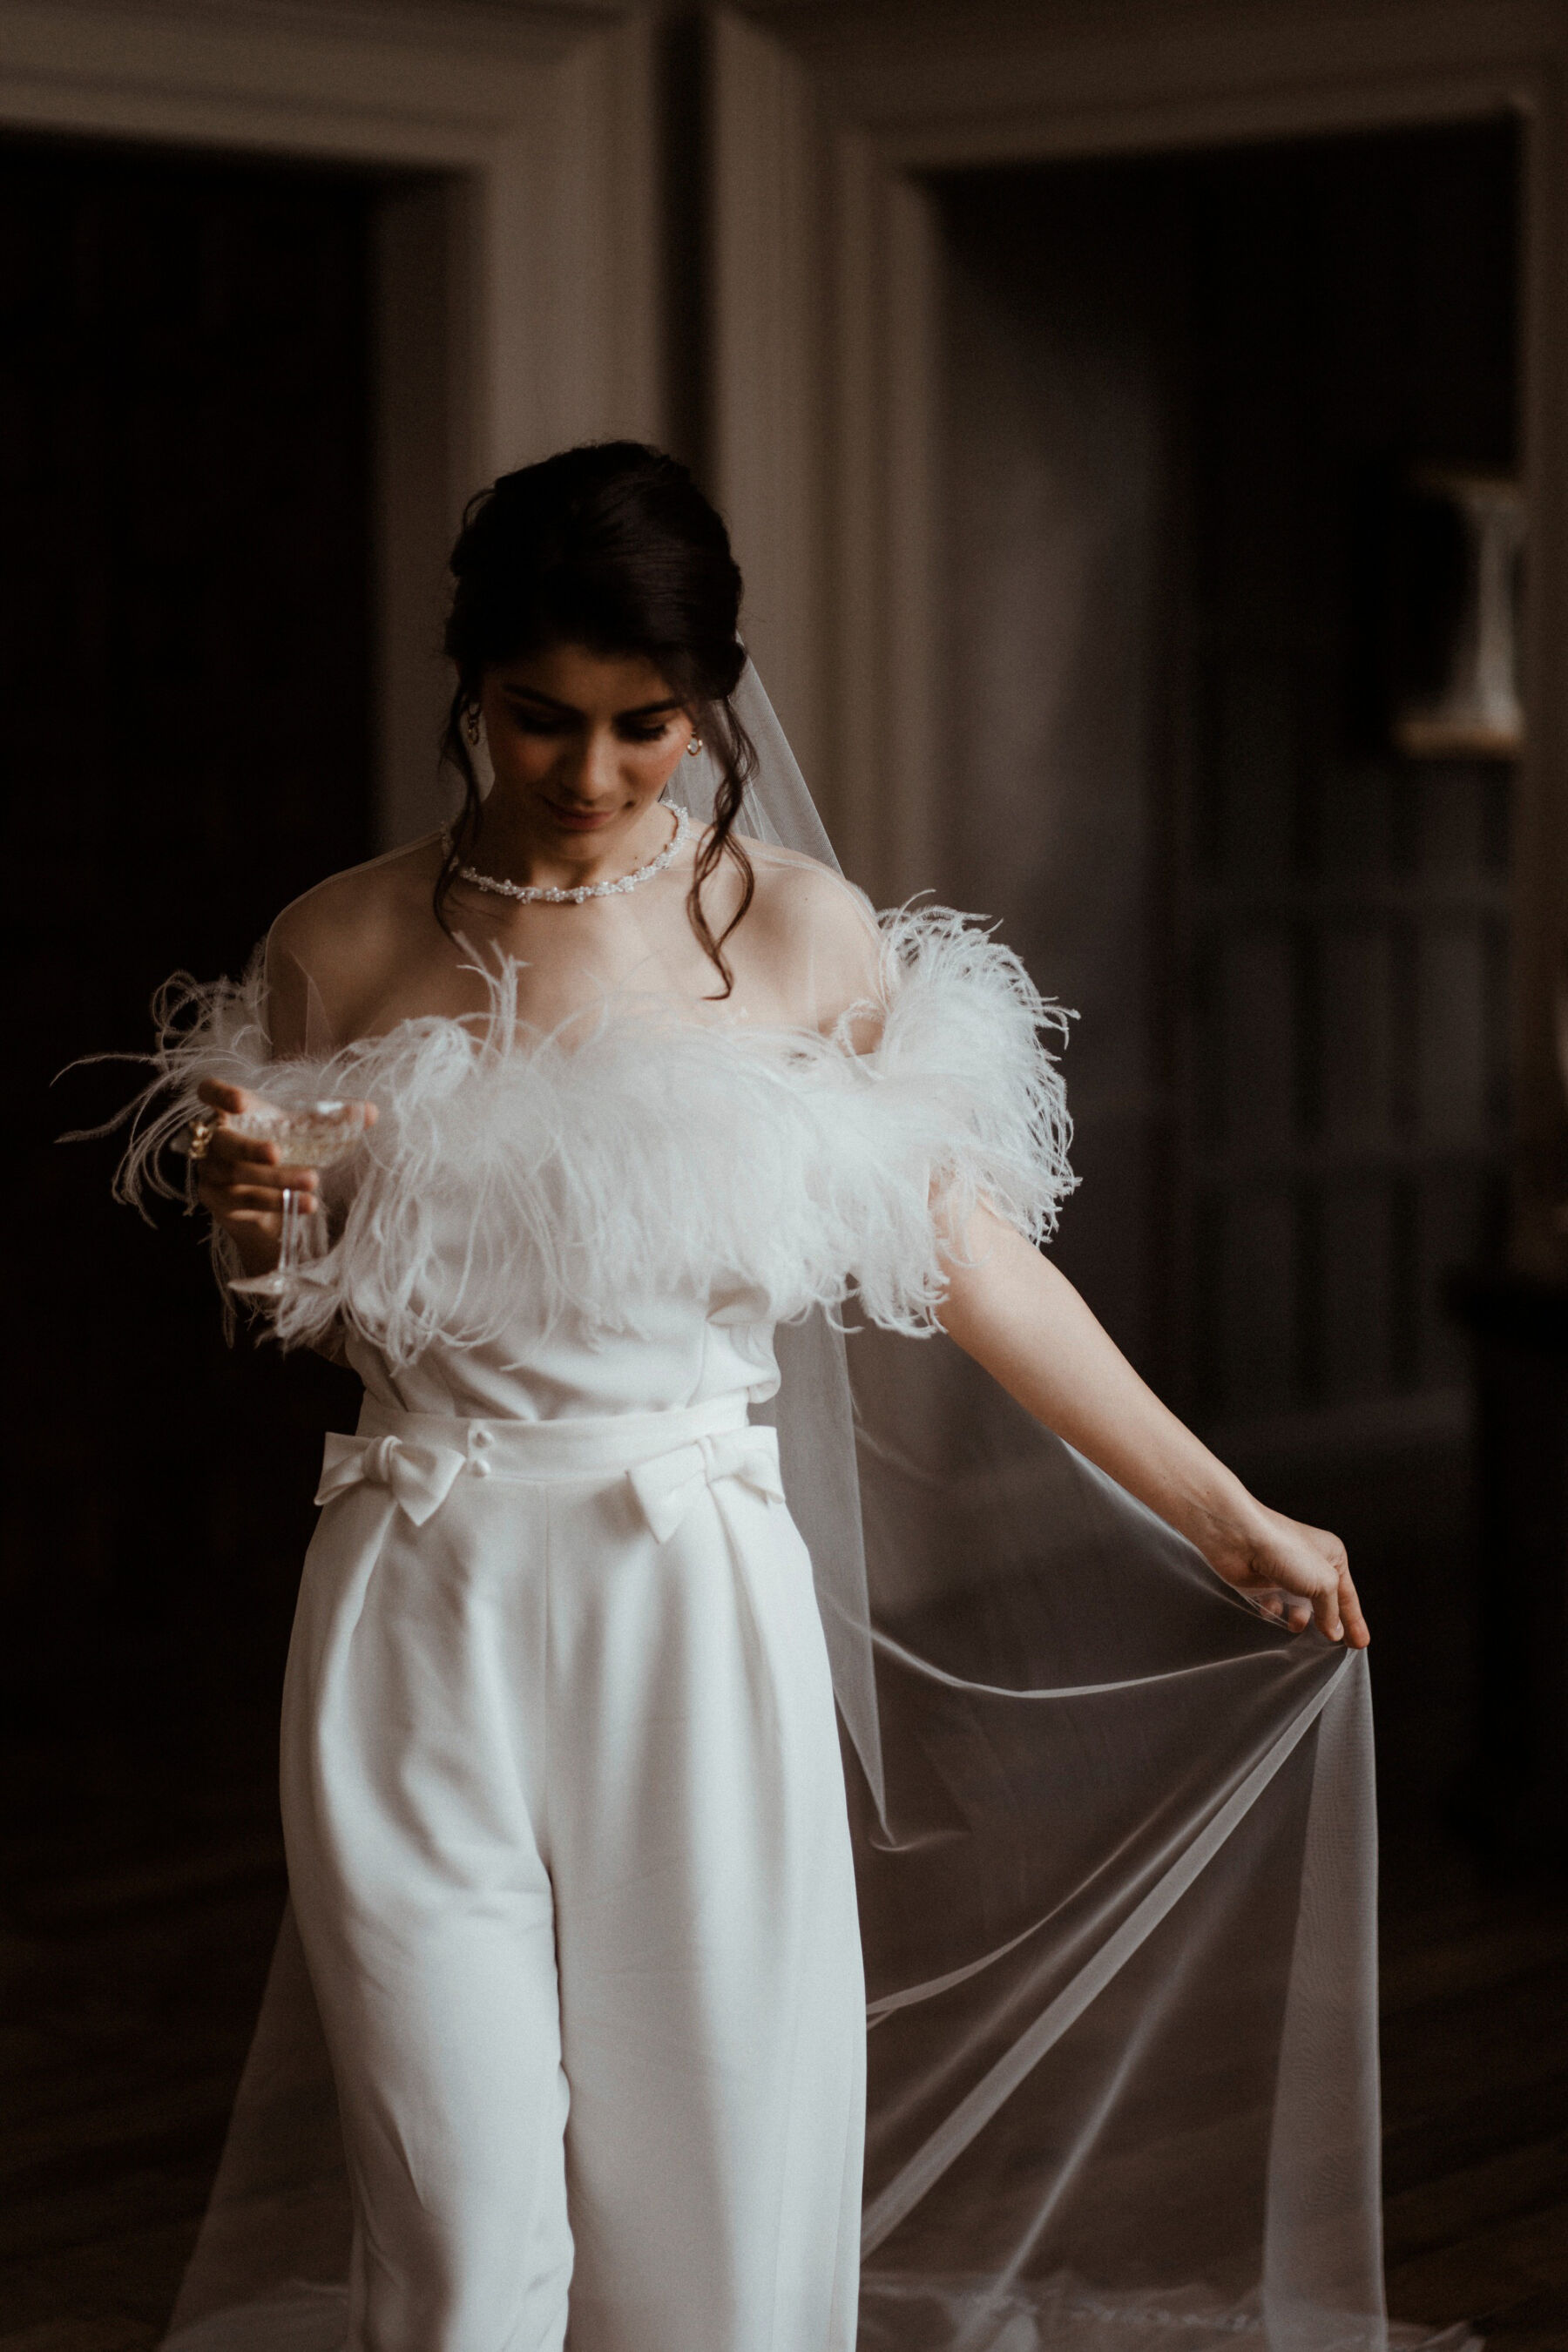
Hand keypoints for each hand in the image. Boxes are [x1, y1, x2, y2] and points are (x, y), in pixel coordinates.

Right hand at [192, 1080, 375, 1278]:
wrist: (264, 1201)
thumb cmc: (278, 1149)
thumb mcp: (301, 1132)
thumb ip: (331, 1120)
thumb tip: (371, 1111)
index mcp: (229, 1112)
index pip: (209, 1092)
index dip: (219, 1094)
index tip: (241, 1102)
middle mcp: (212, 1140)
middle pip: (224, 1141)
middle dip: (251, 1148)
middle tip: (278, 1153)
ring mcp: (211, 1172)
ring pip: (238, 1175)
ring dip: (276, 1180)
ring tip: (312, 1182)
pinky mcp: (217, 1201)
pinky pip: (246, 1201)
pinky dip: (278, 1203)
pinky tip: (306, 1204)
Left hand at [1199, 1498, 1368, 1647]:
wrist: (1239, 1539)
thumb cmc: (1285, 1549)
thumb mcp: (1323, 1583)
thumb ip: (1331, 1611)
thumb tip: (1335, 1631)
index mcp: (1332, 1556)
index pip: (1348, 1596)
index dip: (1355, 1621)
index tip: (1360, 1643)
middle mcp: (1309, 1563)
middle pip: (1324, 1601)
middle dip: (1327, 1622)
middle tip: (1335, 1644)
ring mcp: (1285, 1572)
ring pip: (1299, 1605)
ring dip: (1299, 1618)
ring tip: (1296, 1624)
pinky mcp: (1262, 1580)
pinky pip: (1274, 1604)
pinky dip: (1274, 1610)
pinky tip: (1271, 1608)